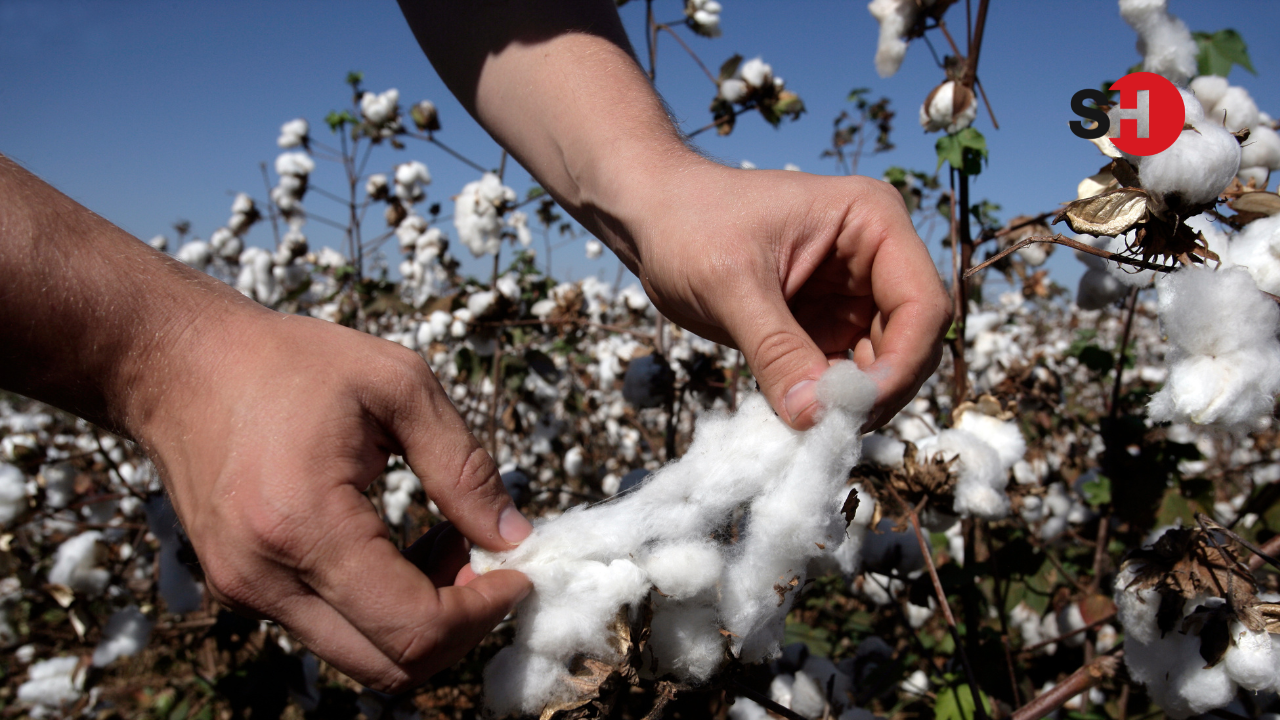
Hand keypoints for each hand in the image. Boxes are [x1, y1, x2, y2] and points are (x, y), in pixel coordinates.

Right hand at [134, 307, 532, 691]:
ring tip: (442, 538)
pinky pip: (330, 629)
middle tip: (484, 559)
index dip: (483, 611)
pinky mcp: (241, 590)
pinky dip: (381, 606)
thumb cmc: (288, 361)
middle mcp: (266, 579)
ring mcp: (246, 593)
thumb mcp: (397, 385)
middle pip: (390, 665)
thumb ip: (463, 466)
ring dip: (420, 617)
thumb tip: (513, 536)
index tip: (518, 570)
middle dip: (458, 626)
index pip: (414, 627)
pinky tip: (397, 544)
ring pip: (361, 655)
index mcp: (306, 526)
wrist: (176, 363)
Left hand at [624, 160, 951, 429]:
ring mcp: (854, 294)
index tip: (857, 409)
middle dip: (880, 390)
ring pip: (884, 366)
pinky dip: (828, 402)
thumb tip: (815, 418)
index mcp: (872, 221)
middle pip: (914, 341)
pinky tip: (799, 418)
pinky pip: (845, 375)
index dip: (903, 363)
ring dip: (854, 402)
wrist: (648, 217)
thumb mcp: (729, 285)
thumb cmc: (686, 223)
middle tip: (831, 431)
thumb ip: (776, 350)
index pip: (923, 303)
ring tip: (812, 429)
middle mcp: (876, 257)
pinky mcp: (826, 325)